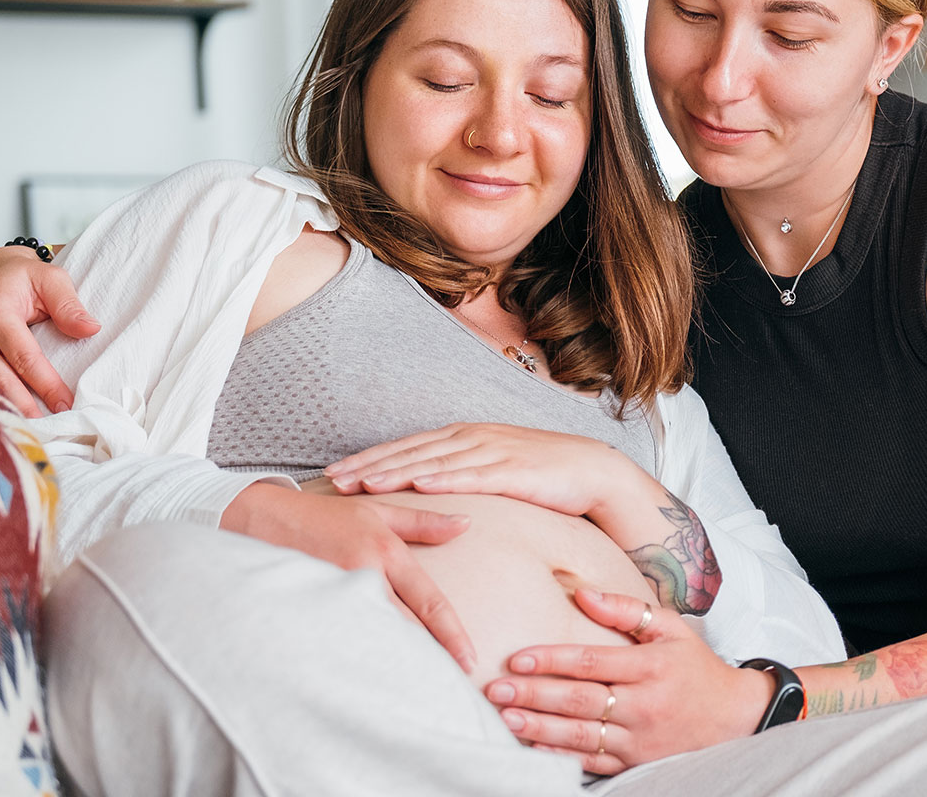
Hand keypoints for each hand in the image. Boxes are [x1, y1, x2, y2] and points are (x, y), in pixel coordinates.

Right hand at [0, 246, 99, 415]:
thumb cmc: (22, 276)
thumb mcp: (50, 278)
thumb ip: (69, 305)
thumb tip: (91, 329)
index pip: (24, 357)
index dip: (46, 384)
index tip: (65, 404)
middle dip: (24, 406)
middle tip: (49, 429)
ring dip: (5, 411)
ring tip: (28, 433)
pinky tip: (8, 422)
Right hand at [222, 483, 477, 671]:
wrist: (257, 516)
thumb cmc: (323, 515)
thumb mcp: (376, 511)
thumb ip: (423, 523)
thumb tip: (466, 524)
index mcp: (385, 551)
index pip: (428, 602)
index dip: (452, 635)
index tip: (469, 661)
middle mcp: (363, 575)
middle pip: (405, 630)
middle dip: (429, 659)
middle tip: (450, 686)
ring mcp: (335, 595)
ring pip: (375, 640)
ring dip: (396, 664)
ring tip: (417, 690)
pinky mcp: (310, 611)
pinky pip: (343, 643)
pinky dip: (359, 661)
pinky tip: (371, 680)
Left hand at [324, 423, 653, 521]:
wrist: (593, 470)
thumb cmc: (542, 474)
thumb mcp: (493, 467)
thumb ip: (460, 473)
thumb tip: (424, 490)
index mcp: (464, 437)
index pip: (407, 447)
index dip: (370, 458)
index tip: (335, 471)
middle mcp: (472, 439)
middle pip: (411, 453)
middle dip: (369, 466)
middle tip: (332, 481)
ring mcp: (492, 452)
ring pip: (433, 463)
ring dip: (395, 473)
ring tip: (362, 485)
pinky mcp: (514, 470)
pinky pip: (473, 476)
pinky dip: (445, 479)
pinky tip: (420, 485)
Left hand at [483, 587, 771, 773]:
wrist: (736, 718)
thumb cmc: (696, 667)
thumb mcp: (671, 628)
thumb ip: (626, 610)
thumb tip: (582, 593)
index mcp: (651, 666)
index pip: (592, 661)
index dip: (552, 659)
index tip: (518, 656)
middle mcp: (645, 704)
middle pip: (581, 700)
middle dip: (535, 695)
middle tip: (496, 689)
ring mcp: (640, 738)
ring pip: (582, 735)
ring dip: (539, 729)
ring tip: (506, 718)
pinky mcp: (638, 763)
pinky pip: (593, 761)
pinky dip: (561, 756)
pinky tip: (534, 747)